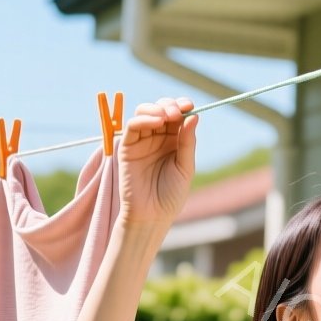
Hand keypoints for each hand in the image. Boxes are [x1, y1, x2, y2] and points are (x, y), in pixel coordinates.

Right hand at [117, 97, 197, 225]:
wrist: (151, 216)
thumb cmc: (170, 196)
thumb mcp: (185, 167)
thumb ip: (187, 142)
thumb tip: (194, 116)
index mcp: (174, 142)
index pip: (177, 116)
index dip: (182, 107)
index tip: (189, 105)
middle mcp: (157, 138)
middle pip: (161, 110)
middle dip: (169, 106)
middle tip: (177, 112)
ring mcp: (141, 141)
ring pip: (145, 113)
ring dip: (156, 109)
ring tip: (167, 116)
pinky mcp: (126, 147)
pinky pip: (132, 126)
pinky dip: (144, 119)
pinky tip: (156, 122)